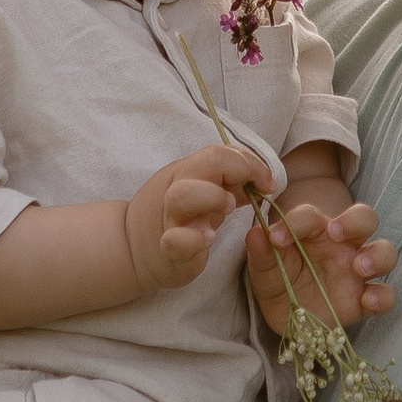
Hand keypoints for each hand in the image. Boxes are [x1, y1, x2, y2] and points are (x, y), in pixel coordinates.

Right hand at [124, 143, 273, 291]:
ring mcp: (169, 218)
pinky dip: (194, 238)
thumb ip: (231, 183)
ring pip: (183, 195)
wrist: (133, 248)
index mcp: (190, 173)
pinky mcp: (167, 249)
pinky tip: (208, 239)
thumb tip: (263, 177)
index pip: (222, 152)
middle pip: (207, 161)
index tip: (268, 184)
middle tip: (246, 196)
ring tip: (227, 211)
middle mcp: (178, 189)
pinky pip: (175, 240)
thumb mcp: (205, 193)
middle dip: (237, 170)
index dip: (252, 163)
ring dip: (213, 198)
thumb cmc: (179, 218)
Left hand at [246, 197, 395, 338]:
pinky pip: (385, 295)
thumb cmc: (278, 280)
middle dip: (355, 221)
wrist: (284, 318)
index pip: (313, 216)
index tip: (276, 237)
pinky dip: (382, 296)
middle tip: (335, 232)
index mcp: (316, 231)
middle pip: (365, 219)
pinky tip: (368, 300)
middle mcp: (342, 246)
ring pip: (384, 252)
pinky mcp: (364, 300)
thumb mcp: (264, 268)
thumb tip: (256, 232)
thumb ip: (261, 251)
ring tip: (359, 267)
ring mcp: (357, 272)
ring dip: (376, 256)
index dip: (296, 221)